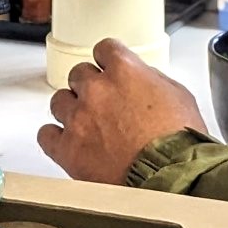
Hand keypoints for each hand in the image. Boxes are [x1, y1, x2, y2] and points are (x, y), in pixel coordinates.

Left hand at [39, 39, 208, 184]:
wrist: (171, 178)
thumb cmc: (181, 142)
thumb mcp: (179, 96)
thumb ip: (151, 79)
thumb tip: (141, 79)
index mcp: (124, 71)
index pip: (104, 49)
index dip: (108, 60)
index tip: (109, 69)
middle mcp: (96, 90)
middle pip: (79, 74)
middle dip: (91, 87)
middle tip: (104, 104)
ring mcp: (79, 118)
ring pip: (59, 100)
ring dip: (72, 109)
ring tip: (87, 125)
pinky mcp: (67, 148)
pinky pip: (46, 135)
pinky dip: (55, 137)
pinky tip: (68, 142)